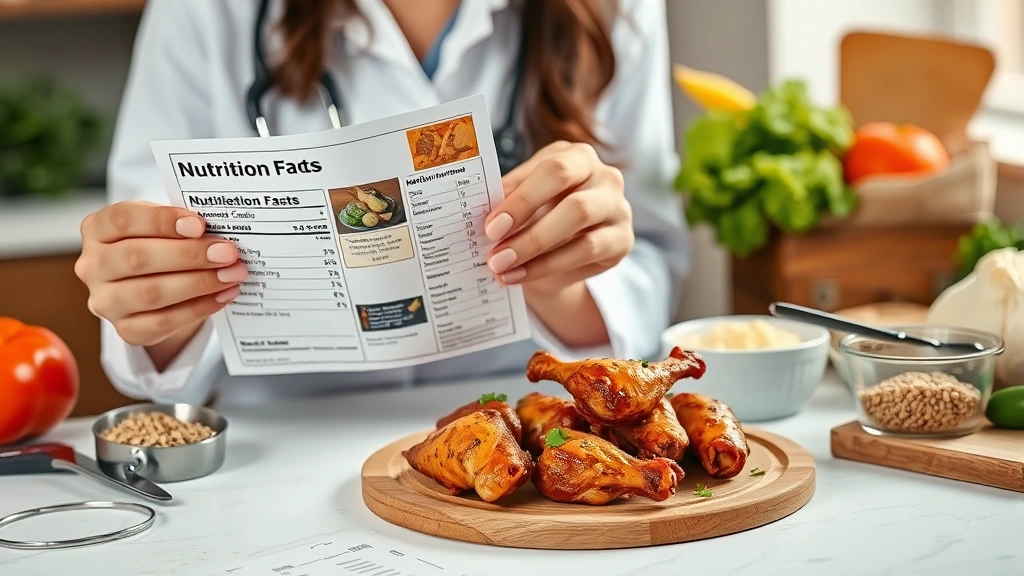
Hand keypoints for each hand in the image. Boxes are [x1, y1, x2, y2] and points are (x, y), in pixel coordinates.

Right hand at [75, 201, 245, 347]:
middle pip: (137, 258)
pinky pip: (163, 322)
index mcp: (97, 229)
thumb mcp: (164, 226)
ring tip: (231, 274)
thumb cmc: (161, 245)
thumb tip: (218, 234)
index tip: (199, 224)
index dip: (161, 221)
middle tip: (227, 253)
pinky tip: (223, 296)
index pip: (123, 220)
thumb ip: (182, 225)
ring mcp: (105, 302)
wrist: (156, 286)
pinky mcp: (126, 330)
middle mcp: (93, 266)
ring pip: (150, 293)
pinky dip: (199, 308)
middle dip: (189, 255)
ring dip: (198, 283)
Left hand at [483, 141, 632, 294]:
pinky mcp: (623, 240)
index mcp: (576, 156)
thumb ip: (508, 199)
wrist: (562, 257)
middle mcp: (604, 175)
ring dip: (533, 246)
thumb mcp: (523, 203)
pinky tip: (519, 275)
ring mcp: (618, 206)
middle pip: (568, 188)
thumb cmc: (540, 218)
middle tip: (494, 247)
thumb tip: (479, 209)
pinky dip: (547, 266)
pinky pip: (586, 251)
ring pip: (578, 218)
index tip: (490, 225)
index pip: (551, 168)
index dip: (521, 197)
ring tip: (502, 265)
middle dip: (526, 219)